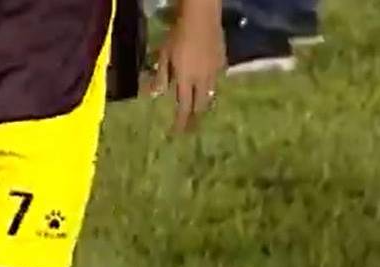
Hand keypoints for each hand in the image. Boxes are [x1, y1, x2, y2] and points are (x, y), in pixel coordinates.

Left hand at [150, 0, 226, 133]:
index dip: (181, 122)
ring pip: (211, 93)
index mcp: (186, 80)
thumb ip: (161, 77)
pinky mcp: (223, 62)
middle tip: (191, 127)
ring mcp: (215, 71)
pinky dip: (210, 87)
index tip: (177, 134)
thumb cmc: (178, 36)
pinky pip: (216, 80)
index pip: (184, 108)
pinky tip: (207, 86)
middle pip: (201, 104)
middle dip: (195, 117)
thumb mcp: (163, 57)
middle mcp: (203, 80)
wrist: (201, 19)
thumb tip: (156, 95)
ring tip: (199, 110)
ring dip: (204, 103)